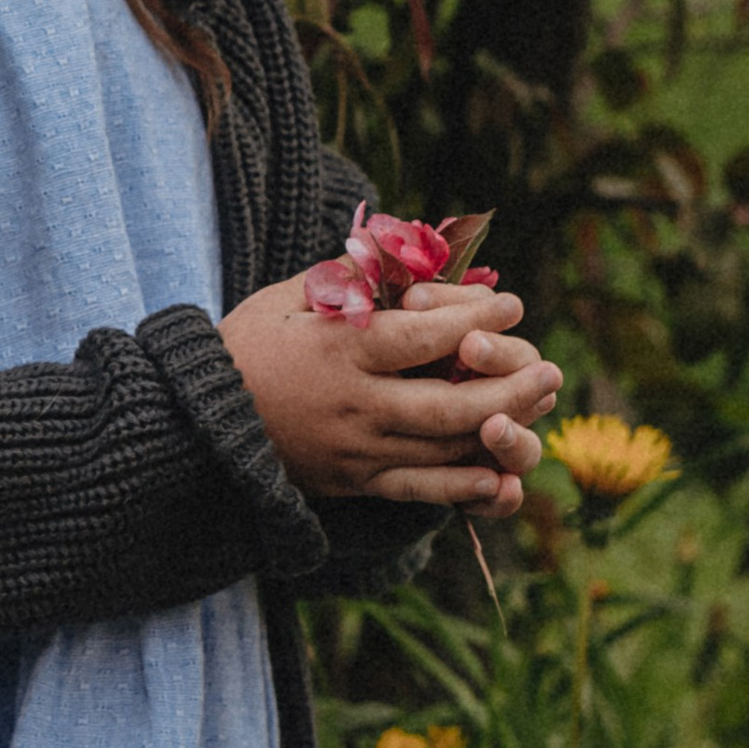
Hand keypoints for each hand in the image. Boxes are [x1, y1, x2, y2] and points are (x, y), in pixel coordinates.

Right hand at [220, 276, 559, 512]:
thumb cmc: (247, 345)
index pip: (424, 336)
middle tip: (550, 368)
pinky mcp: (355, 482)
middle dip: (509, 386)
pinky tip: (503, 476)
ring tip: (537, 405)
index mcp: (339, 350)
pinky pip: (421, 491)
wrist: (198, 423)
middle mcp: (355, 404)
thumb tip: (410, 257)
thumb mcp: (290, 297)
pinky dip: (466, 486)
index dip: (476, 320)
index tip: (512, 305)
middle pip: (450, 402)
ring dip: (500, 428)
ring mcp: (357, 450)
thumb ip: (351, 279)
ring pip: (444, 448)